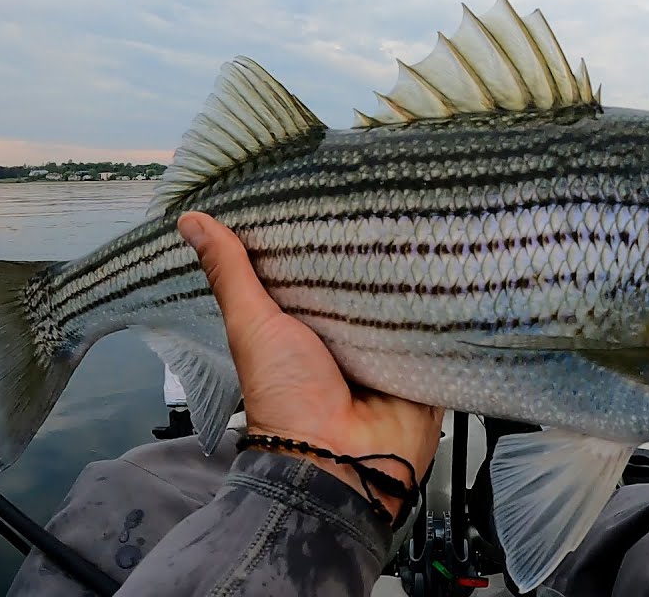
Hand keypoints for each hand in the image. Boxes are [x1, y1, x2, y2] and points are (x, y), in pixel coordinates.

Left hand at [178, 211, 443, 523]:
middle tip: (391, 196)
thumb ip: (232, 275)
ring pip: (406, 298)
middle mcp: (350, 333)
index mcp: (307, 322)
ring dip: (415, 273)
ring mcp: (389, 348)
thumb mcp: (253, 326)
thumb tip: (191, 220)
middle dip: (376, 248)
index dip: (324, 233)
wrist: (339, 460)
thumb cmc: (286, 396)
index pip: (319, 266)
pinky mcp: (424, 362)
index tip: (334, 188)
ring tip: (430, 220)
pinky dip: (446, 305)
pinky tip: (457, 268)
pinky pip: (440, 326)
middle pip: (366, 280)